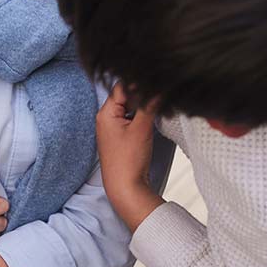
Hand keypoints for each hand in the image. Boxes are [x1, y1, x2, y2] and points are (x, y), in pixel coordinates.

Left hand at [94, 83, 162, 229]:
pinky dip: (142, 114)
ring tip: (159, 101)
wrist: (125, 189)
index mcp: (106, 113)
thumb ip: (149, 104)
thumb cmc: (129, 160)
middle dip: (143, 92)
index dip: (139, 81)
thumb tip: (158, 87)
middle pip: (126, 95)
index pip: (122, 86)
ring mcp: (113, 127)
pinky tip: (154, 115)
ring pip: (130, 106)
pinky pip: (132, 117)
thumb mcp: (141, 128)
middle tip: (160, 90)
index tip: (155, 78)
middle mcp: (106, 117)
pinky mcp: (121, 136)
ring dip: (143, 104)